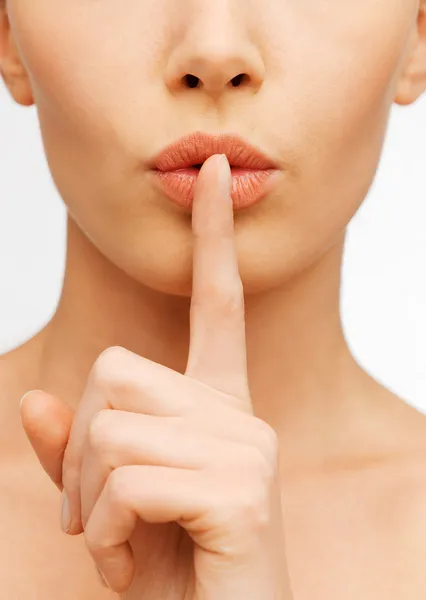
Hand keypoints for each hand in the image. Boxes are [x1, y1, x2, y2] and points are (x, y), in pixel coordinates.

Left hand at [21, 154, 292, 599]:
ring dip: (87, 497)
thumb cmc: (173, 566)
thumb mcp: (110, 506)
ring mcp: (246, 447)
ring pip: (112, 425)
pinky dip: (105, 531)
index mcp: (216, 405)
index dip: (212, 238)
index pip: (218, 303)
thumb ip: (73, 453)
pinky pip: (127, 478)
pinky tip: (130, 560)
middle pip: (115, 370)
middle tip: (91, 509)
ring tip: (114, 538)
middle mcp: (238, 412)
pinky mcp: (241, 489)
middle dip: (77, 446)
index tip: (208, 174)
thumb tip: (32, 401)